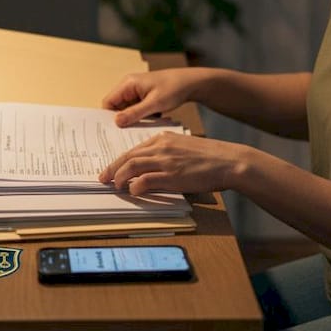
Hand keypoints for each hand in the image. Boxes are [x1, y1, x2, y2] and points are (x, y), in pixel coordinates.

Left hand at [98, 132, 248, 195]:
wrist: (228, 161)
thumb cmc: (210, 157)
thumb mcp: (184, 148)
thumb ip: (167, 153)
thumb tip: (151, 168)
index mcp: (164, 138)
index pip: (134, 149)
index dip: (120, 160)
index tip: (112, 168)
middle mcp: (161, 147)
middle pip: (128, 156)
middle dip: (113, 168)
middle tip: (103, 178)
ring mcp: (166, 160)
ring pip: (132, 166)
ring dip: (120, 177)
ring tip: (114, 186)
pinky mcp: (171, 175)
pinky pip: (145, 180)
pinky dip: (136, 186)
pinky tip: (133, 191)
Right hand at [102, 67, 205, 126]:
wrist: (191, 83)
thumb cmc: (174, 89)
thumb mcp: (154, 103)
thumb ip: (134, 113)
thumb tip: (116, 122)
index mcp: (128, 84)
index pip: (108, 102)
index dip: (108, 117)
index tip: (113, 132)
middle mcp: (129, 86)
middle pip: (116, 107)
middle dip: (121, 120)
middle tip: (126, 134)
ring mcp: (136, 92)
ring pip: (126, 110)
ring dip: (132, 119)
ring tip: (139, 129)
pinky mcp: (144, 98)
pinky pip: (135, 110)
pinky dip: (140, 118)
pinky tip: (147, 124)